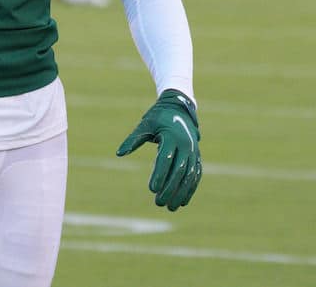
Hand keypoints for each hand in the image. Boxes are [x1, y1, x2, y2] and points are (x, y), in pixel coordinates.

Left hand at [116, 89, 201, 211]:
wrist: (179, 108)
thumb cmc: (158, 117)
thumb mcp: (144, 125)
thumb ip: (133, 140)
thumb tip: (119, 153)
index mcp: (171, 137)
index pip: (165, 159)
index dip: (159, 175)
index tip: (151, 190)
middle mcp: (185, 145)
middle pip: (178, 171)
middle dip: (169, 189)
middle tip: (158, 203)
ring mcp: (193, 151)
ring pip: (189, 175)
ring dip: (181, 193)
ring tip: (171, 207)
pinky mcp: (197, 156)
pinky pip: (196, 174)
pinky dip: (190, 189)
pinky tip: (183, 202)